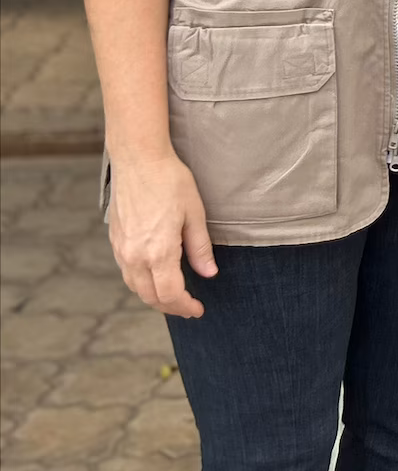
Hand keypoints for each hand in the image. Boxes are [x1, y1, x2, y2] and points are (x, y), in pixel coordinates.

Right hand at [108, 152, 215, 317]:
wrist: (138, 160)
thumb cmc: (170, 181)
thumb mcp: (195, 213)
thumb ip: (200, 248)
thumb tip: (209, 273)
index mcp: (158, 251)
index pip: (170, 293)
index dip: (185, 306)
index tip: (198, 310)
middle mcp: (135, 256)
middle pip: (150, 296)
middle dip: (171, 306)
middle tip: (189, 308)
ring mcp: (121, 250)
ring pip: (135, 287)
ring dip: (154, 297)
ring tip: (174, 298)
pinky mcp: (115, 241)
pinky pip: (127, 273)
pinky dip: (141, 283)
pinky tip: (155, 278)